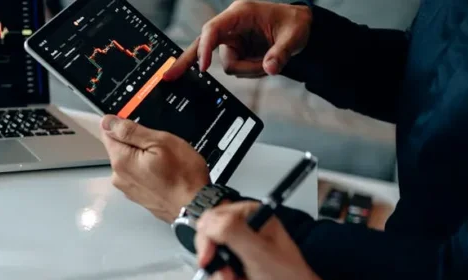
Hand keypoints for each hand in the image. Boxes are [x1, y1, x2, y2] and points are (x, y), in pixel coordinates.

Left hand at [100, 115, 209, 221]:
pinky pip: (138, 176)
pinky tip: (164, 175)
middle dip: (136, 143)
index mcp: (120, 161)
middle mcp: (118, 177)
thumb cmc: (183, 175)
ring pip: (130, 162)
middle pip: (119, 148)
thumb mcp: (160, 142)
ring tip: (165, 163)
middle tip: (160, 148)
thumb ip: (130, 131)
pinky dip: (148, 172)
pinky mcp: (138, 197)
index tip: (141, 129)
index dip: (122, 125)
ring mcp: (127, 189)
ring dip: (143, 158)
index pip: (107, 132)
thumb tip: (107, 122)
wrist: (196, 207)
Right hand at [165, 0, 311, 78]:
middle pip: (201, 45)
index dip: (204, 48)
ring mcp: (231, 41)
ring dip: (248, 69)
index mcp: (240, 13)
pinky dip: (250, 71)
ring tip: (269, 61)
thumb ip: (281, 54)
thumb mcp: (293, 37)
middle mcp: (231, 27)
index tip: (202, 67)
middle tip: (168, 76)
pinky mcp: (235, 52)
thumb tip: (270, 69)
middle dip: (186, 61)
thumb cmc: (294, 23)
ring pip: (228, 66)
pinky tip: (263, 62)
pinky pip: (236, 69)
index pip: (213, 30)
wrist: (299, 26)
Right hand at [194, 202, 360, 279]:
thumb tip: (206, 222)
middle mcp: (243, 231)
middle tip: (231, 279)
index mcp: (251, 217)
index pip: (211, 219)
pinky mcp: (236, 271)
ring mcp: (238, 252)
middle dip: (218, 267)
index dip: (206, 240)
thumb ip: (232, 232)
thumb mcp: (259, 254)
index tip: (209, 260)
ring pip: (211, 265)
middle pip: (206, 243)